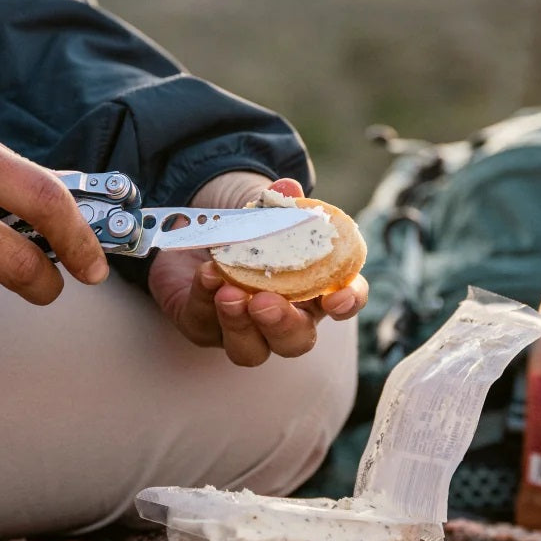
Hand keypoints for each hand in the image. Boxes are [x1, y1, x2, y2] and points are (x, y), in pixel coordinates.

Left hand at [150, 175, 368, 365]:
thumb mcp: (260, 207)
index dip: (348, 302)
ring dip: (240, 326)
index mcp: (310, 286)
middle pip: (296, 342)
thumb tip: (286, 189)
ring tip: (229, 293)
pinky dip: (205, 300)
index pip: (343, 301)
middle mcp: (281, 316)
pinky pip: (205, 326)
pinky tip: (206, 276)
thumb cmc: (241, 223)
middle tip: (266, 303)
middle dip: (284, 326)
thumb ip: (277, 202)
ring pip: (249, 351)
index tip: (338, 297)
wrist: (193, 225)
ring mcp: (242, 328)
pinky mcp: (203, 326)